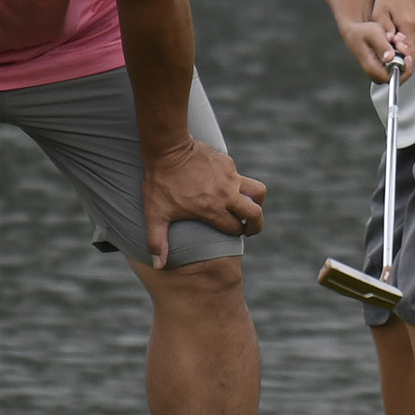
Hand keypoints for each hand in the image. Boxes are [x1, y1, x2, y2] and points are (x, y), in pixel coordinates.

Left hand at [141, 138, 265, 267]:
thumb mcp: (156, 214)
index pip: (235, 229)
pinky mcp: (228, 163)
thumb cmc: (160, 183)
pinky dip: (237, 183)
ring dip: (257, 201)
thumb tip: (158, 265)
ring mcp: (230, 177)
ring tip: (249, 206)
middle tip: (251, 228)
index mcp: (212, 210)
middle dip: (256, 225)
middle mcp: (226, 195)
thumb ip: (157, 240)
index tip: (233, 233)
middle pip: (255, 214)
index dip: (236, 234)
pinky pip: (241, 176)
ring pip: (258, 191)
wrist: (168, 148)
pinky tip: (223, 184)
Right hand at [338, 14, 414, 83]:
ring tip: (395, 38)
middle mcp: (378, 72)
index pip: (393, 78)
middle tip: (399, 41)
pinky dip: (401, 49)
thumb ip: (382, 45)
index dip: (404, 68)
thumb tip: (390, 57)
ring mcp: (383, 68)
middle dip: (404, 55)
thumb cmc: (360, 32)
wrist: (355, 31)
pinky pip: (400, 60)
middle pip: (401, 72)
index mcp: (372, 68)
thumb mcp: (372, 33)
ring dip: (403, 50)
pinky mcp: (386, 63)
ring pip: (402, 65)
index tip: (407, 56)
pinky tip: (395, 40)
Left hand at [370, 0, 414, 78]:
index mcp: (410, 27)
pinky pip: (412, 39)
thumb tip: (387, 48)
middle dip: (398, 59)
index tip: (392, 70)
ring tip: (388, 41)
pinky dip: (403, 40)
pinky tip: (396, 33)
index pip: (409, 56)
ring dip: (400, 48)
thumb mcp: (381, 11)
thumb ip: (384, 31)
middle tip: (386, 59)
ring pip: (411, 47)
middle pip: (411, 54)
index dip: (401, 66)